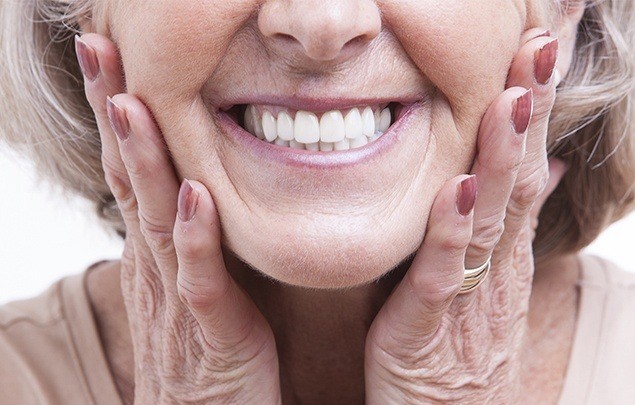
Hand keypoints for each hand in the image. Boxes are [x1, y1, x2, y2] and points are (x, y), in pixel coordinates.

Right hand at [75, 34, 280, 403]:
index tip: (111, 58)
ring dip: (143, 160)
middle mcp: (157, 267)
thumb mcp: (192, 284)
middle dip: (115, 113)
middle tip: (98, 48)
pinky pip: (200, 281)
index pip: (132, 171)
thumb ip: (191, 239)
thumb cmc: (207, 352)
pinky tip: (194, 196)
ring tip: (130, 102)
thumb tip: (193, 190)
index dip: (120, 115)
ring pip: (156, 219)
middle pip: (130, 179)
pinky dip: (196, 237)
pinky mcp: (212, 333)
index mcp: (157, 252)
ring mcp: (178, 299)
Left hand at [365, 29, 565, 402]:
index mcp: (500, 251)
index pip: (524, 166)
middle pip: (518, 179)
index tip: (540, 48)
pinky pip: (444, 274)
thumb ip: (502, 225)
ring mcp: (468, 296)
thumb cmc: (458, 350)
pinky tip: (458, 188)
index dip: (534, 109)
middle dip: (530, 112)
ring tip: (514, 97)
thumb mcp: (485, 282)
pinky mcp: (430, 328)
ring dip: (504, 155)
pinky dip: (452, 231)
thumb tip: (540, 170)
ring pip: (490, 217)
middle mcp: (494, 266)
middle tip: (543, 44)